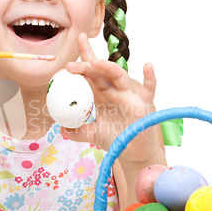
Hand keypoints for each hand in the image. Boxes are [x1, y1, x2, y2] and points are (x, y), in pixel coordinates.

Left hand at [60, 32, 158, 162]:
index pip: (88, 75)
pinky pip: (149, 90)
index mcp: (99, 95)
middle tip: (70, 65)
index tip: (65, 58)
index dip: (79, 63)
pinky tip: (147, 66)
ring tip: (94, 62)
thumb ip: (76, 131)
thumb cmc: (114, 137)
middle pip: (100, 72)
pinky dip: (150, 78)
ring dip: (108, 67)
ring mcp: (128, 96)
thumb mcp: (91, 135)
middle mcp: (113, 91)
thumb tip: (61, 128)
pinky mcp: (143, 104)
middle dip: (86, 64)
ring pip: (119, 76)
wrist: (132, 152)